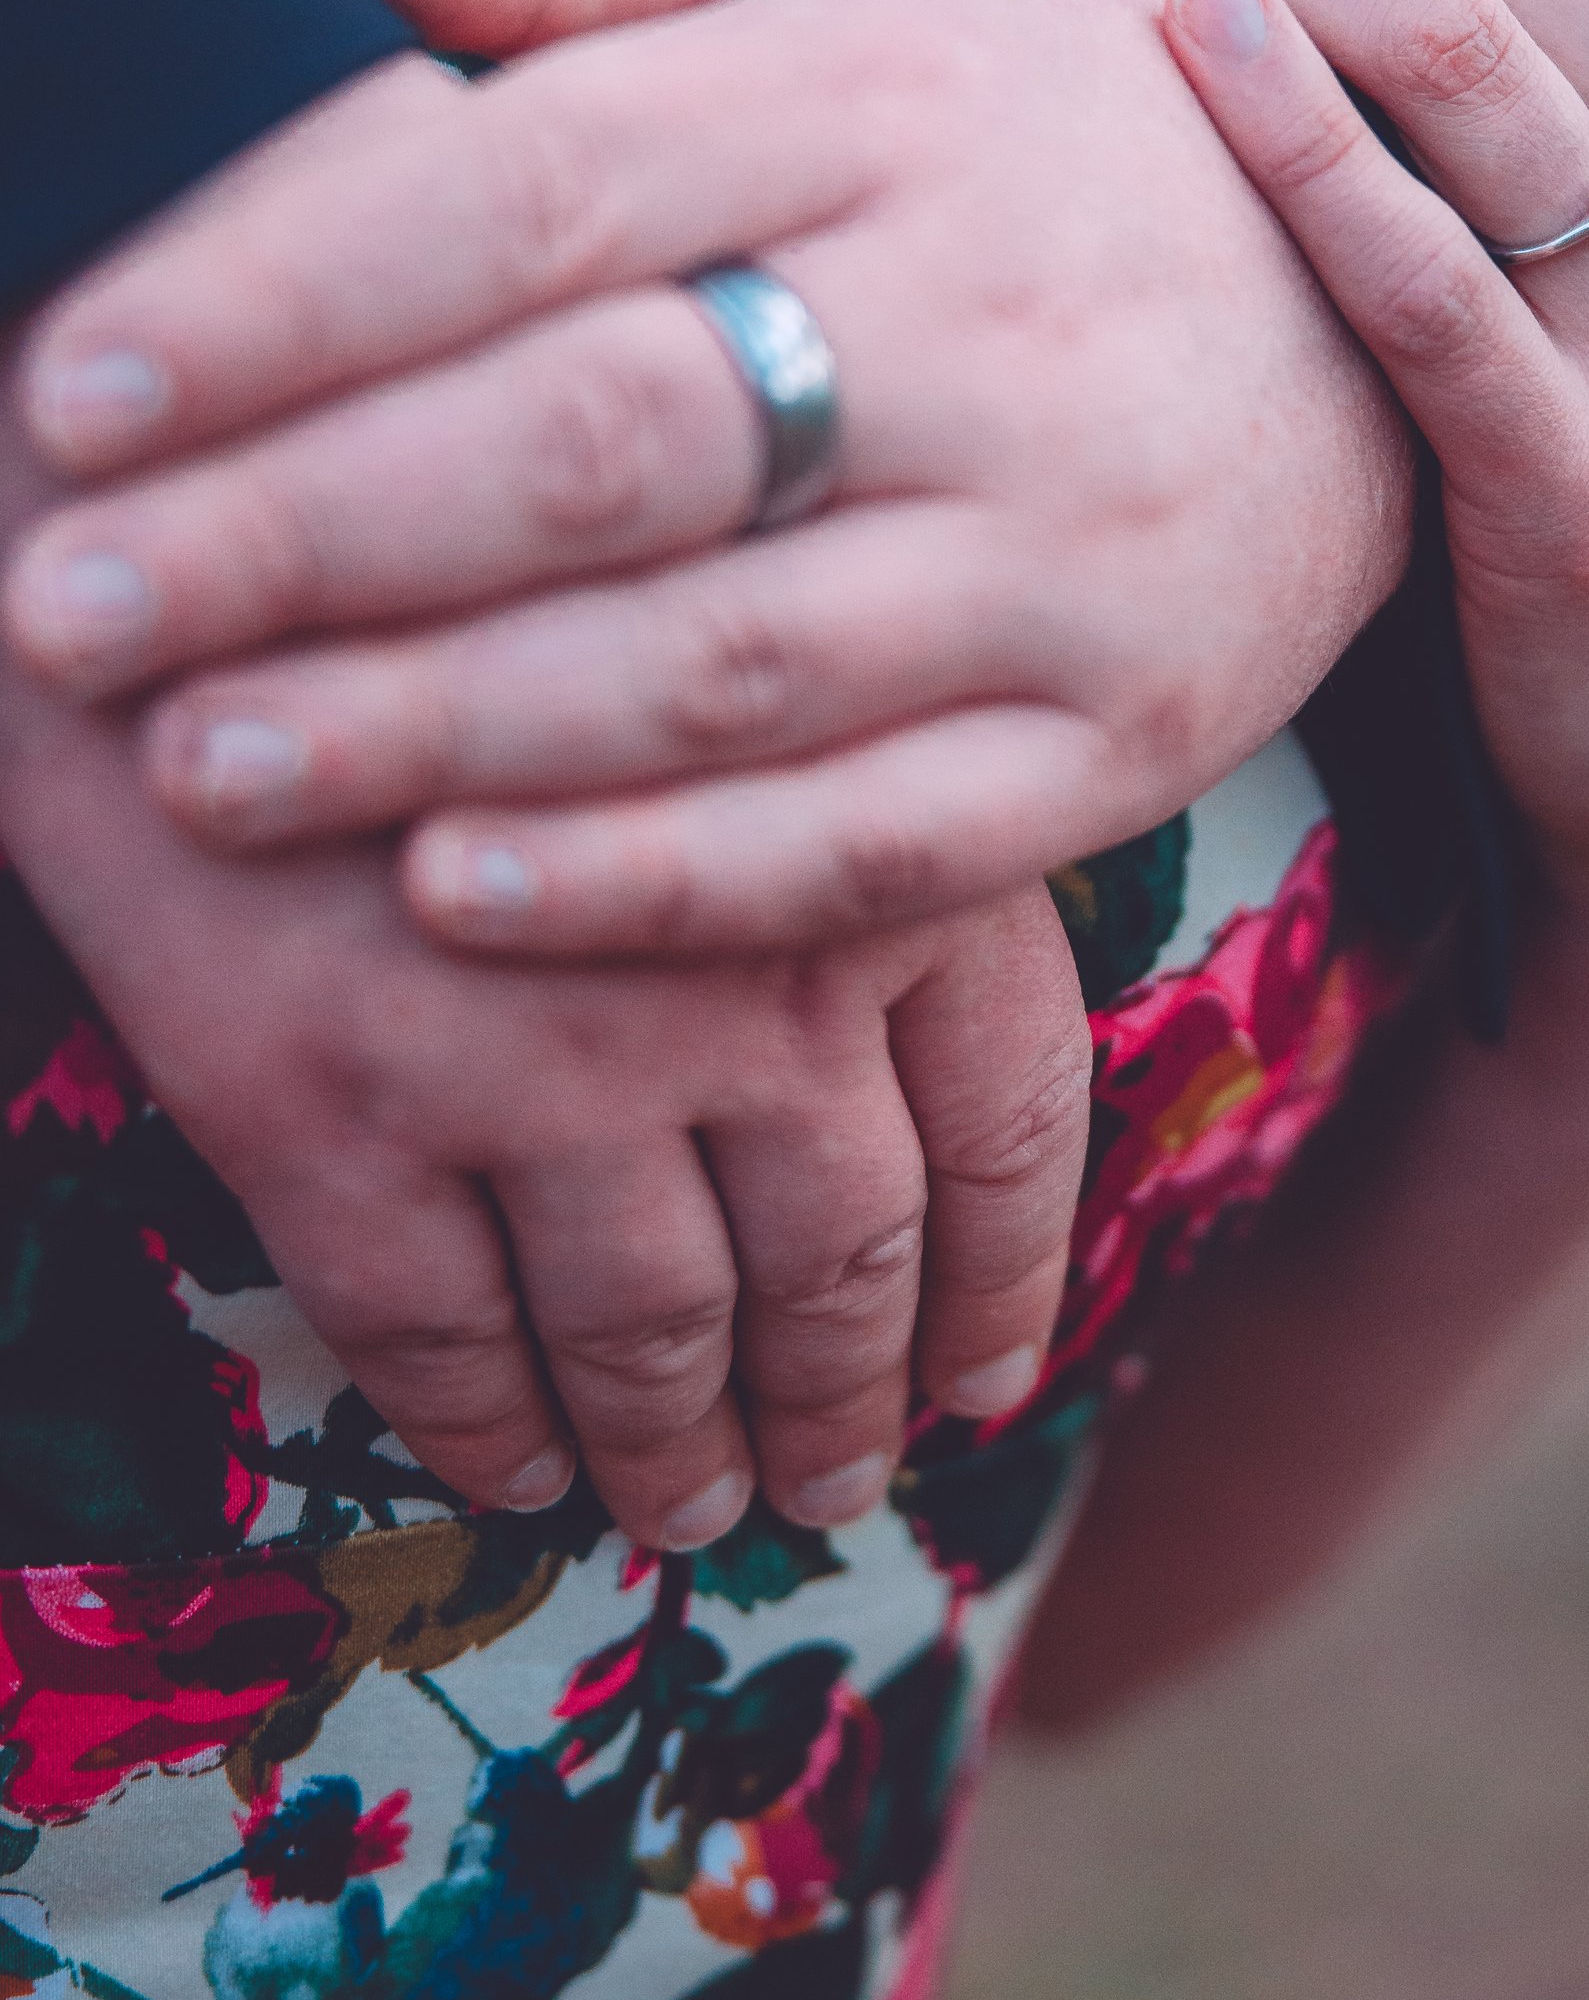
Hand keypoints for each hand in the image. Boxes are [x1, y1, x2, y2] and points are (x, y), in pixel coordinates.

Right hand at [0, 378, 1091, 1551]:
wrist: (168, 497)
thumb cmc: (480, 540)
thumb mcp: (749, 631)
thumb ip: (850, 803)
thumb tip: (924, 1011)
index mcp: (876, 843)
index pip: (1007, 1119)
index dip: (1009, 1274)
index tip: (992, 1368)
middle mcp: (742, 976)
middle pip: (847, 1259)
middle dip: (851, 1394)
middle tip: (844, 1475)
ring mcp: (535, 1060)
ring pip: (654, 1331)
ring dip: (684, 1446)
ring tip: (701, 1502)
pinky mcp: (329, 1110)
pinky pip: (437, 1338)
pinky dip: (488, 1426)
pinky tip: (511, 1464)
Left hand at [2, 0, 1406, 952]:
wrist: (1400, 278)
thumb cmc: (1047, 102)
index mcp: (885, 82)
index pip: (531, 184)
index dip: (278, 297)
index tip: (77, 392)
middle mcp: (994, 309)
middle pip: (598, 440)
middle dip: (300, 541)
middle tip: (63, 614)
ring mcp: (1079, 541)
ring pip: (716, 661)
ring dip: (431, 732)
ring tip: (196, 769)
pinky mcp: (1131, 728)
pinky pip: (874, 837)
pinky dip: (657, 882)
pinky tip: (449, 897)